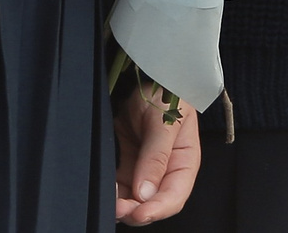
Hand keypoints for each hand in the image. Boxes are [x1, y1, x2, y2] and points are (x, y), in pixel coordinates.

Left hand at [114, 86, 201, 223]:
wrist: (148, 74)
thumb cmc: (166, 94)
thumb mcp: (165, 122)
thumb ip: (157, 157)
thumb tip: (146, 193)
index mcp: (184, 164)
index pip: (174, 197)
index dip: (157, 209)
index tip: (139, 213)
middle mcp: (165, 171)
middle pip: (153, 203)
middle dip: (136, 211)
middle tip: (118, 209)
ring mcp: (145, 168)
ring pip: (134, 198)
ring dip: (122, 204)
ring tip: (108, 201)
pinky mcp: (128, 163)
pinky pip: (120, 184)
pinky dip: (112, 190)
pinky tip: (104, 188)